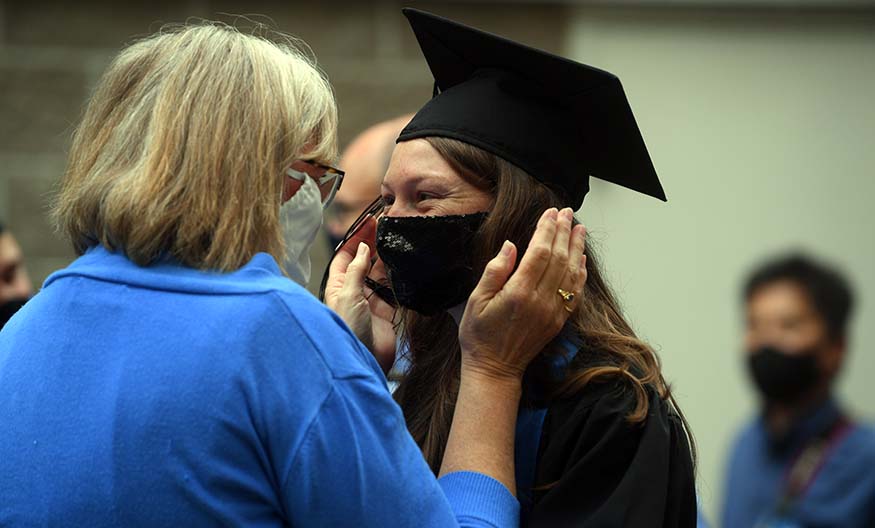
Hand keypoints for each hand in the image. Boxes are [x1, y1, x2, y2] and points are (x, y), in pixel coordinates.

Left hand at [324, 217, 397, 372]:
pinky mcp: (385, 311)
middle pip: (362, 261)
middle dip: (371, 243)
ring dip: (385, 256)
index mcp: (338, 286)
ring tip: (394, 239)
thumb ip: (356, 271)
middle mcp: (352, 292)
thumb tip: (362, 248)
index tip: (368, 223)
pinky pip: (391, 288)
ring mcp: (369, 301)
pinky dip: (396, 275)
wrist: (364, 359)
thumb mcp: (348, 295)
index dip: (356, 238)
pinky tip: (401, 262)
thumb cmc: (347, 331)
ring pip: (378, 272)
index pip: (345, 255)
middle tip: (384, 225)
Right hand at [458, 207, 586, 381]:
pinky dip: (580, 274)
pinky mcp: (558, 321)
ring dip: (576, 248)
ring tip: (579, 228)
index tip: (551, 212)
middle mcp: (540, 301)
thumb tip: (511, 245)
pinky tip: (581, 260)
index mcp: (518, 293)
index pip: (539, 252)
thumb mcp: (475, 300)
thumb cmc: (480, 335)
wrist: (494, 370)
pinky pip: (575, 293)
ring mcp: (552, 312)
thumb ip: (495, 271)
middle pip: (558, 258)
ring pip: (571, 273)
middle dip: (564, 232)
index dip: (547, 230)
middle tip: (567, 212)